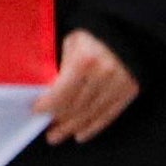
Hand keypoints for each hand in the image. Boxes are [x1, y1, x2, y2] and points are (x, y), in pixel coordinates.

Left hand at [33, 29, 138, 143]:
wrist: (127, 29)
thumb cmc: (93, 35)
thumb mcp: (72, 43)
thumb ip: (61, 66)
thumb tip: (47, 92)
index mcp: (85, 61)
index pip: (62, 92)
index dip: (47, 105)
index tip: (36, 111)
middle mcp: (103, 75)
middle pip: (76, 106)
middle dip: (59, 121)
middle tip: (47, 132)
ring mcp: (118, 84)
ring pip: (91, 113)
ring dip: (73, 127)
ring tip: (58, 136)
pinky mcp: (129, 90)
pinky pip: (109, 114)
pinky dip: (94, 127)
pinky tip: (80, 135)